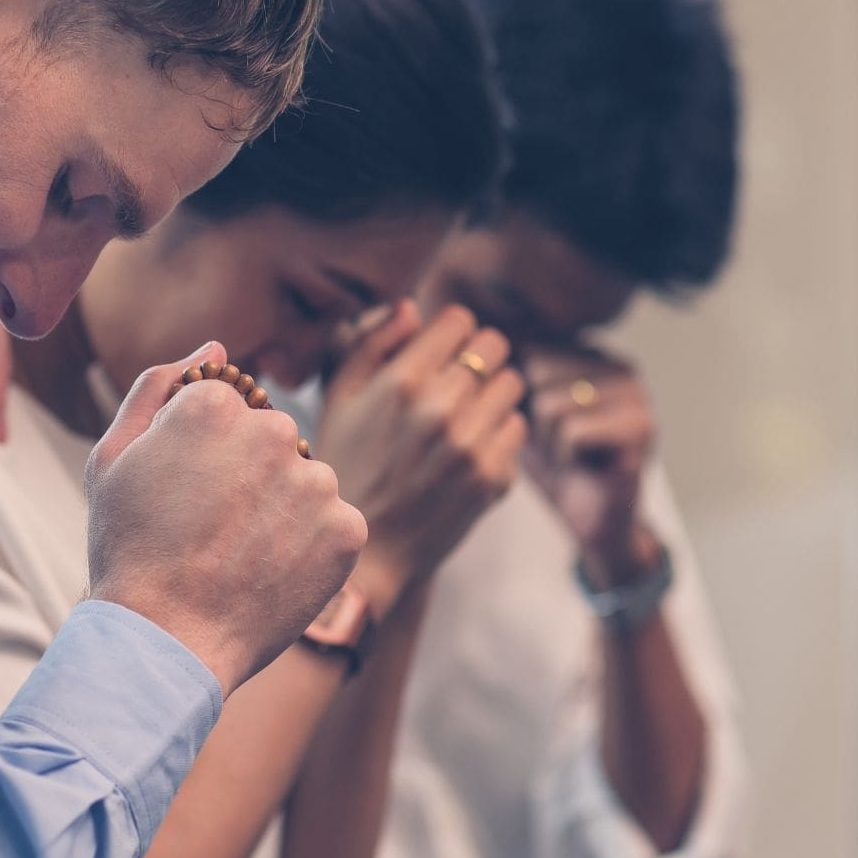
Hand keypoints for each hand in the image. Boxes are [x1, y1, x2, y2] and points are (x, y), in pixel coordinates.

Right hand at [86, 342, 367, 695]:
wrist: (164, 642)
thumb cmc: (129, 550)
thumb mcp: (113, 458)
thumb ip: (158, 387)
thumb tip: (216, 346)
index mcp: (215, 404)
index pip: (227, 408)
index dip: (202, 454)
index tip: (184, 495)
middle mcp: (274, 430)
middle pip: (272, 440)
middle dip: (250, 476)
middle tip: (212, 531)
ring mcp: (316, 482)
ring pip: (306, 483)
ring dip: (283, 511)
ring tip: (241, 557)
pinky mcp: (347, 530)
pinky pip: (335, 526)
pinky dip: (311, 550)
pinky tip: (271, 574)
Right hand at [313, 303, 526, 613]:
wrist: (365, 550)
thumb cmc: (345, 466)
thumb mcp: (339, 399)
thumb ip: (373, 344)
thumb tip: (413, 308)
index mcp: (402, 381)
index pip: (460, 321)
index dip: (452, 331)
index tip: (443, 349)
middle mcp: (440, 408)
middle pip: (494, 347)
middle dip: (477, 357)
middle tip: (460, 379)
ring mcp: (470, 445)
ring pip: (512, 385)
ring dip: (492, 393)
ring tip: (466, 414)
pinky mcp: (492, 477)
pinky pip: (517, 428)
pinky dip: (499, 432)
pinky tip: (470, 447)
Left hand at [521, 345, 658, 584]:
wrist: (593, 519)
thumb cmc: (556, 464)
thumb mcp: (525, 411)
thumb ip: (512, 375)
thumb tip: (479, 344)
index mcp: (595, 353)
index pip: (530, 351)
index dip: (521, 398)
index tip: (543, 426)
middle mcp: (621, 365)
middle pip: (537, 373)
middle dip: (534, 418)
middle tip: (560, 445)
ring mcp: (637, 393)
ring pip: (551, 403)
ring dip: (549, 442)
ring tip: (571, 456)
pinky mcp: (642, 426)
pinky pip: (572, 430)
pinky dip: (566, 457)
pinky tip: (584, 468)